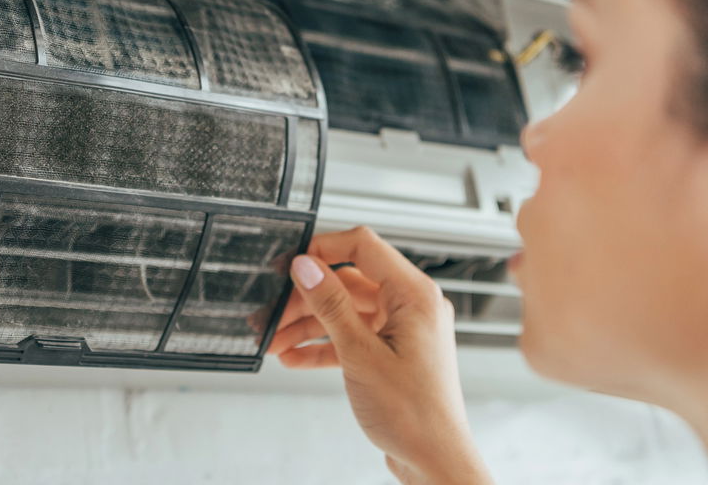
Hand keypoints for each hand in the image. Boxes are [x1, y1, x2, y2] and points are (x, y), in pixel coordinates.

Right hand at [269, 227, 491, 484]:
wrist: (435, 461)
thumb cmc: (415, 414)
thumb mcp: (360, 353)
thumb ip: (330, 305)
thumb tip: (306, 267)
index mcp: (415, 294)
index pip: (363, 246)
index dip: (324, 249)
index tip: (291, 264)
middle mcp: (412, 306)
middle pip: (348, 283)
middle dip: (306, 299)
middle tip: (272, 313)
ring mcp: (403, 330)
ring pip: (346, 312)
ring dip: (308, 326)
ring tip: (275, 340)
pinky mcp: (393, 353)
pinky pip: (352, 336)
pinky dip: (324, 346)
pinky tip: (295, 357)